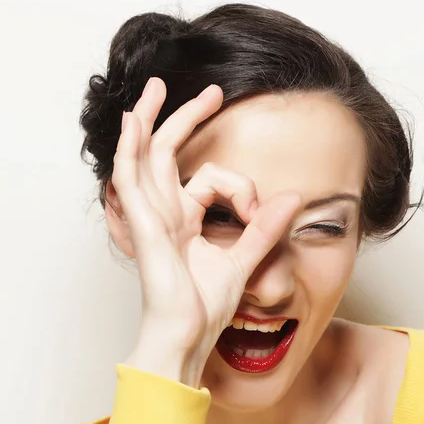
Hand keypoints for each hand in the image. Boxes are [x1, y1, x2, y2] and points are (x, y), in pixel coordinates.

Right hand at [111, 77, 299, 385]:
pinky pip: (131, 180)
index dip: (240, 187)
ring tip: (157, 87)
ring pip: (145, 158)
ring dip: (151, 121)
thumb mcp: (244, 259)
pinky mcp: (146, 228)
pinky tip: (135, 120)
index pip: (209, 180)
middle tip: (211, 93)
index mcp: (185, 223)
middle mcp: (165, 216)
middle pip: (169, 155)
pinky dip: (130, 149)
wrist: (187, 337)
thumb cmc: (205, 308)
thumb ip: (264, 229)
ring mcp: (152, 219)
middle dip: (187, 120)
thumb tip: (294, 198)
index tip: (259, 211)